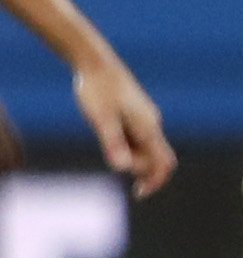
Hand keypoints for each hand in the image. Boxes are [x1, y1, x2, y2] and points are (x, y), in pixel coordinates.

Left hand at [72, 54, 174, 197]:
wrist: (95, 64)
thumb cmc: (97, 90)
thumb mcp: (101, 119)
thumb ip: (112, 143)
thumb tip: (122, 168)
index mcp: (147, 127)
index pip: (163, 163)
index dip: (155, 181)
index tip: (137, 194)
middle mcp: (151, 124)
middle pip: (155, 158)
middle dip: (140, 169)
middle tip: (113, 158)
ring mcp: (143, 118)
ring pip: (145, 147)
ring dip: (131, 156)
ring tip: (106, 137)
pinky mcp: (134, 113)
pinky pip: (136, 137)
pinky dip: (126, 145)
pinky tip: (107, 134)